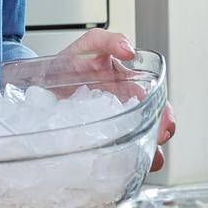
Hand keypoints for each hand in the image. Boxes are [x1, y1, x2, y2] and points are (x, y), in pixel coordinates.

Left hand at [41, 29, 174, 171]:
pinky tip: (112, 167)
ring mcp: (107, 127)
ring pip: (133, 147)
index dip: (165, 117)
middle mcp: (122, 111)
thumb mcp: (88, 45)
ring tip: (137, 162)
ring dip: (141, 157)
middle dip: (156, 140)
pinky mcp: (91, 140)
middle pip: (149, 131)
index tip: (165, 125)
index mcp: (128, 90)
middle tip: (154, 147)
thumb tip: (129, 50)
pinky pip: (107, 157)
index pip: (156, 105)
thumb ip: (108, 41)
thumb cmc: (70, 62)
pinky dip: (114, 165)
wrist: (42, 78)